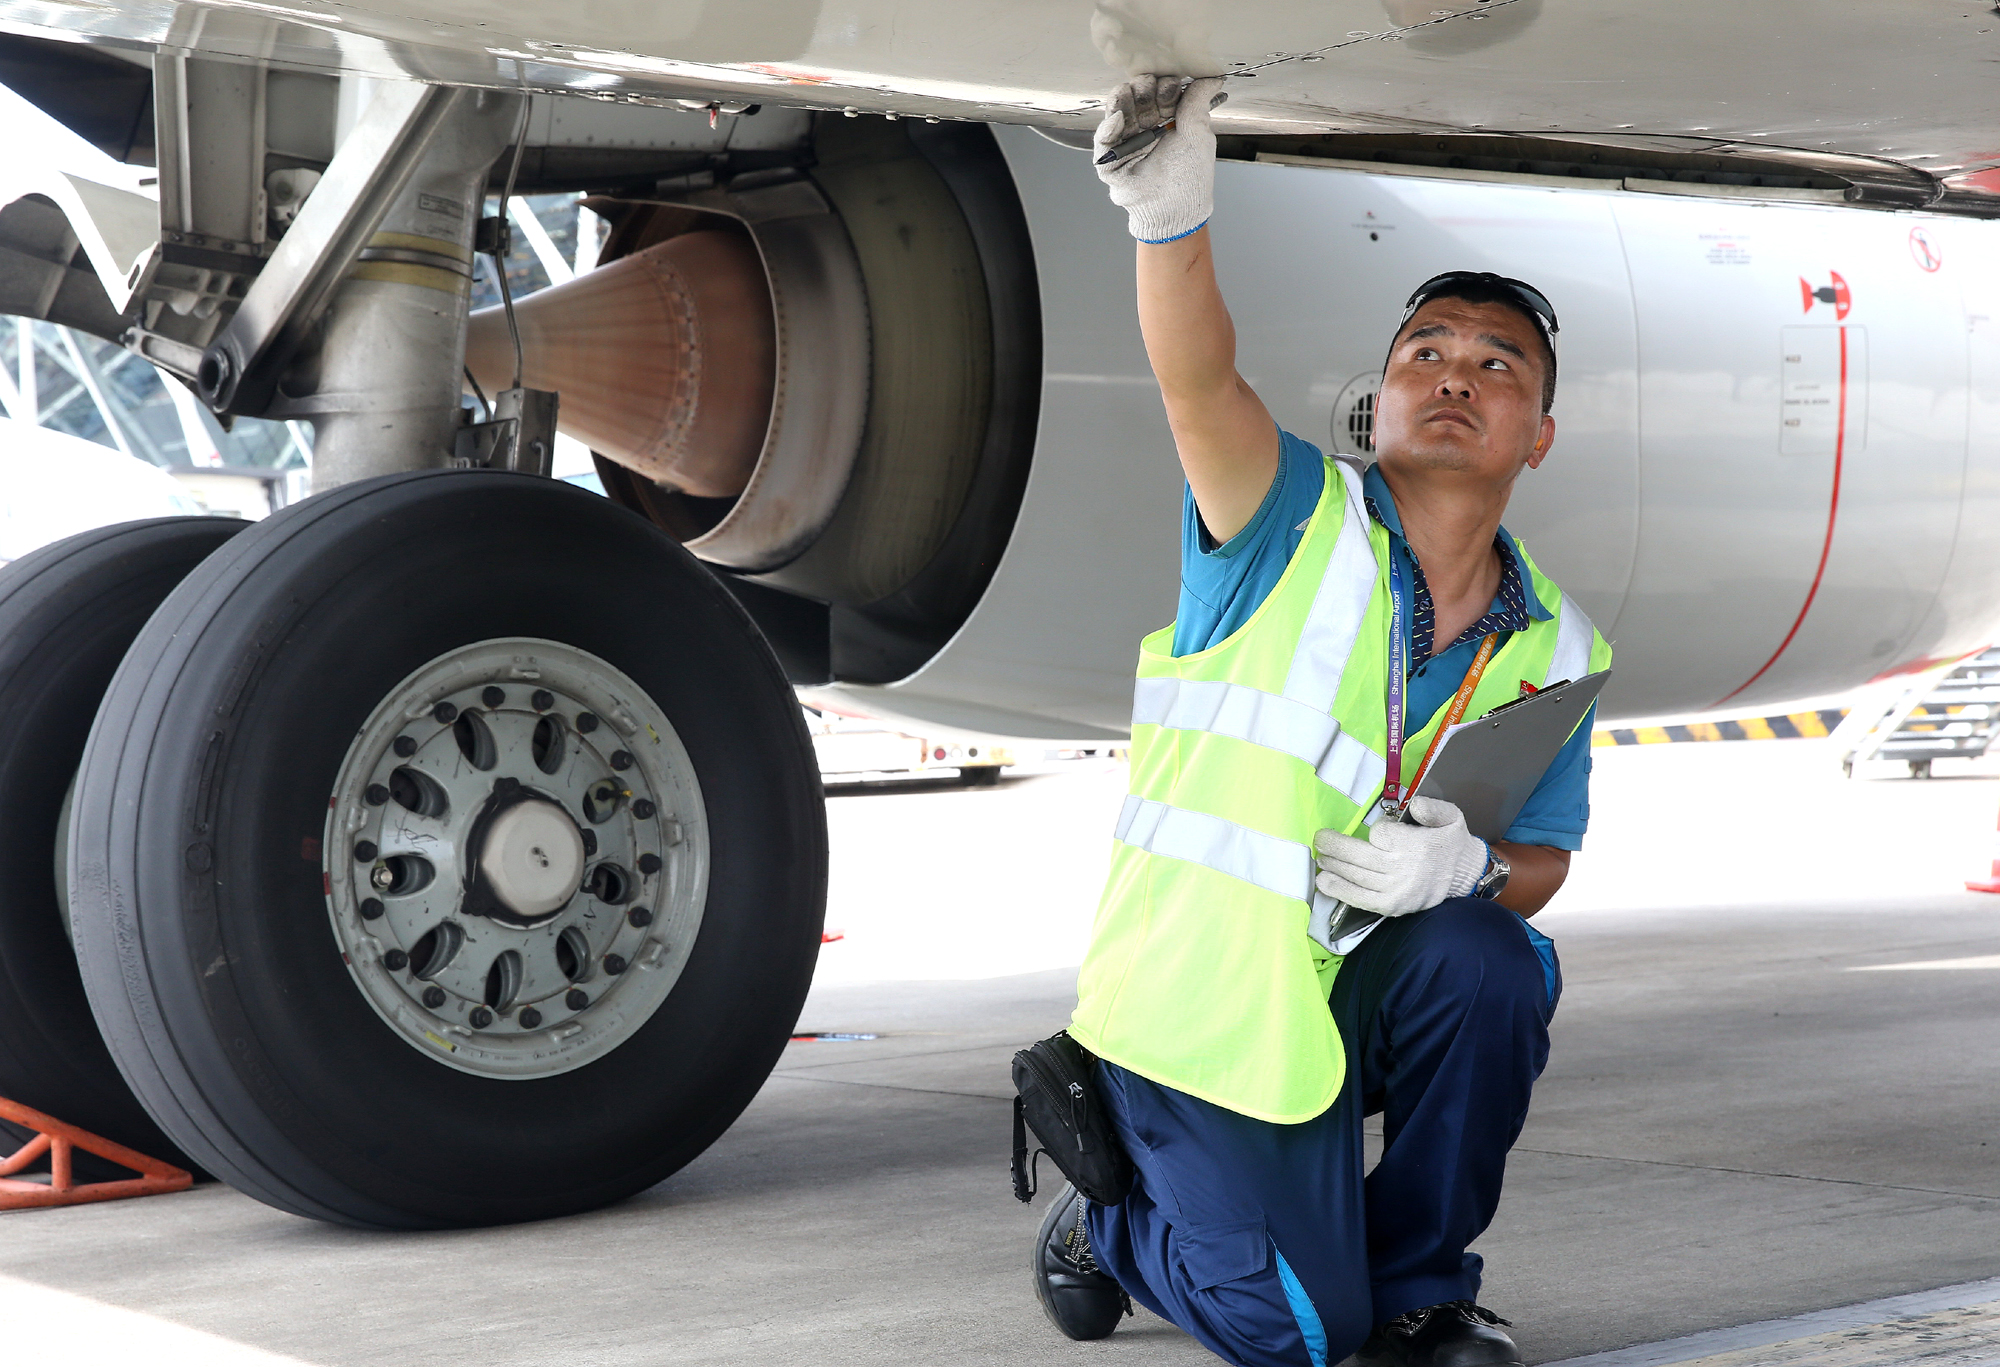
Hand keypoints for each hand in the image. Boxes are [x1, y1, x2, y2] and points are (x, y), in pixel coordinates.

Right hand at [1092, 74, 1226, 243]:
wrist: (1178, 210)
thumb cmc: (1190, 176)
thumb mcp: (1198, 133)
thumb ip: (1198, 102)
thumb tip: (1213, 76)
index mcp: (1163, 117)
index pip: (1156, 89)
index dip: (1163, 85)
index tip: (1174, 89)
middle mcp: (1142, 125)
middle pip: (1134, 94)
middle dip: (1144, 90)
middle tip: (1155, 97)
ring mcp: (1125, 140)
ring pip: (1116, 109)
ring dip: (1124, 100)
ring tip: (1135, 100)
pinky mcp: (1110, 160)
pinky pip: (1102, 139)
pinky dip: (1108, 126)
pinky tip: (1118, 118)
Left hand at [1312, 797, 1488, 916]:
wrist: (1464, 877)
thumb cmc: (1451, 843)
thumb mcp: (1451, 816)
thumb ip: (1433, 808)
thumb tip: (1414, 804)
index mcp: (1416, 845)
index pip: (1381, 834)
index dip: (1377, 830)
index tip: (1380, 831)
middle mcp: (1403, 869)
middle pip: (1360, 856)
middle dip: (1335, 846)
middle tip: (1320, 839)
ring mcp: (1395, 890)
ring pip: (1356, 876)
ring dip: (1333, 866)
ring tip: (1320, 857)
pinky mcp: (1391, 906)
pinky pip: (1360, 899)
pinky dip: (1340, 890)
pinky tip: (1324, 881)